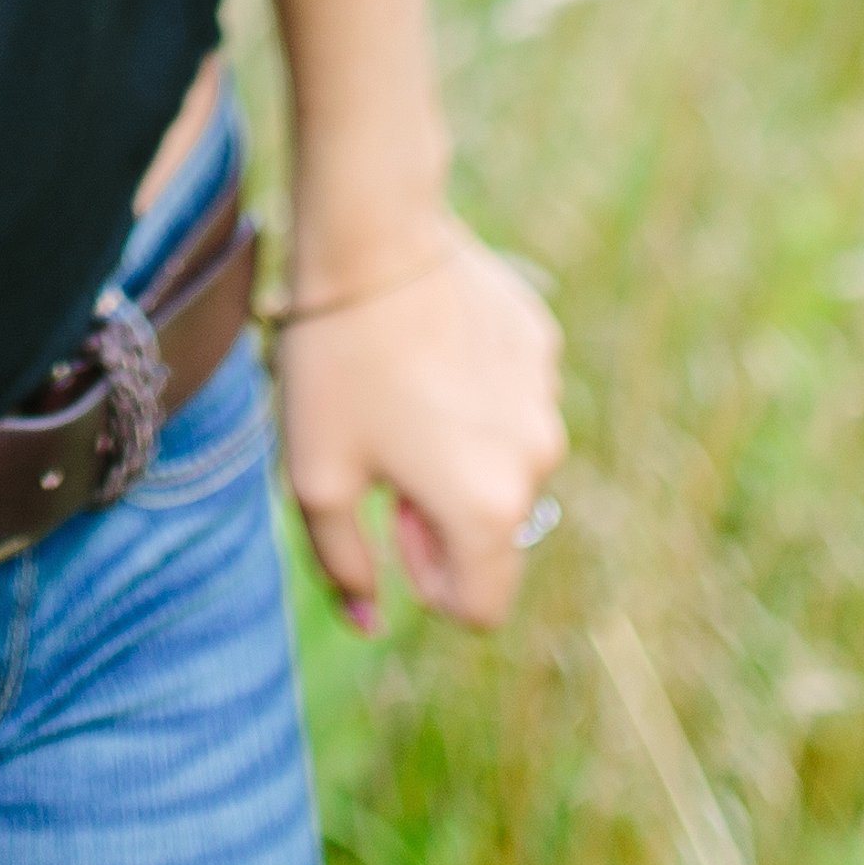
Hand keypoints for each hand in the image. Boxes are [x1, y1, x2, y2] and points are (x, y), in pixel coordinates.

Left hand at [275, 224, 563, 636]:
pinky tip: (428, 351)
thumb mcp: (316, 480)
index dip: (428, 581)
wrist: (372, 239)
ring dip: (463, 455)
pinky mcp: (543, 346)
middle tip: (388, 456)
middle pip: (496, 534)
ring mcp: (547, 400)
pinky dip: (477, 398)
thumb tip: (368, 624)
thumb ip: (346, 568)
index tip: (392, 525)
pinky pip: (513, 402)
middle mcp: (536, 462)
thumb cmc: (335, 367)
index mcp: (487, 510)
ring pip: (506, 464)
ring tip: (404, 395)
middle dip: (444, 517)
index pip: (480, 608)